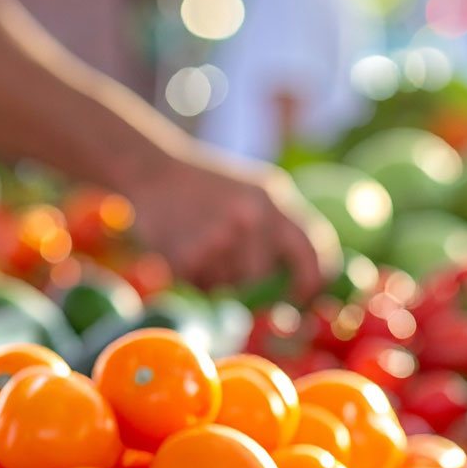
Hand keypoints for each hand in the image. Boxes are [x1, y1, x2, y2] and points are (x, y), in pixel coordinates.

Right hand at [123, 149, 339, 302]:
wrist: (151, 171)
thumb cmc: (211, 187)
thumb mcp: (258, 192)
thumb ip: (285, 229)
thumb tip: (315, 280)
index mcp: (273, 200)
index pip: (312, 253)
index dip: (311, 283)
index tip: (302, 296)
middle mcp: (251, 218)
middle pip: (264, 280)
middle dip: (249, 282)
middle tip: (227, 260)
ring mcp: (218, 238)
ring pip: (231, 287)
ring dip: (219, 279)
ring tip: (203, 245)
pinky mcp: (187, 257)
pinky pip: (202, 288)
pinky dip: (195, 278)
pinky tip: (184, 249)